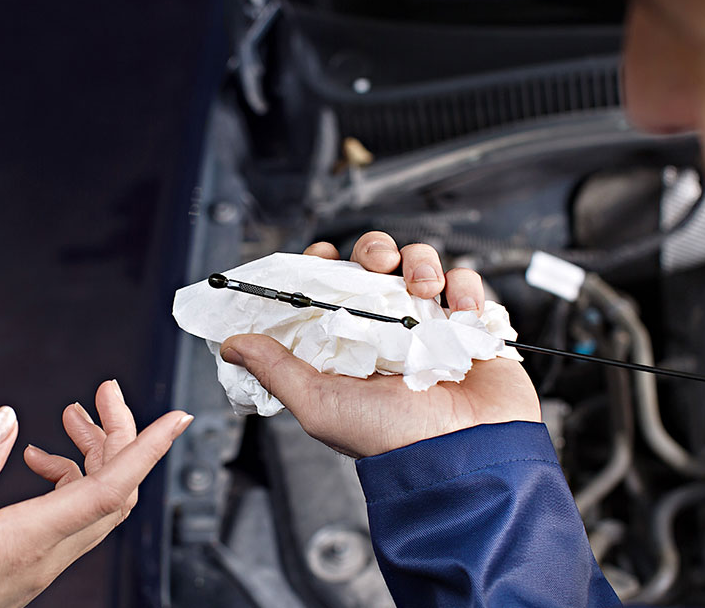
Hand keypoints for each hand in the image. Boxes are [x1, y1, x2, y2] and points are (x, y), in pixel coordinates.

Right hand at [0, 380, 192, 607]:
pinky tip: (38, 459)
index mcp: (28, 539)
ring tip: (74, 414)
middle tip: (104, 391)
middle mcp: (48, 551)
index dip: (147, 450)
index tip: (175, 418)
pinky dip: (69, 475)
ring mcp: (44, 559)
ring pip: (100, 500)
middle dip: (122, 433)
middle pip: (116, 488)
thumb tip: (6, 418)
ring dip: (98, 452)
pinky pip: (75, 513)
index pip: (110, 488)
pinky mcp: (33, 562)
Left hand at [220, 232, 538, 457]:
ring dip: (423, 263)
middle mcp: (388, 331)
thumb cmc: (391, 440)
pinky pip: (467, 285)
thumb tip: (232, 345)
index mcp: (350, 344)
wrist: (462, 455)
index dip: (322, 265)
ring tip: (425, 288)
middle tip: (378, 264)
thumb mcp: (320, 405)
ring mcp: (431, 326)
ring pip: (422, 264)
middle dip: (376, 250)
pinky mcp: (472, 328)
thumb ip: (277, 371)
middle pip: (377, 263)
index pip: (329, 287)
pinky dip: (466, 288)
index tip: (321, 256)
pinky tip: (460, 310)